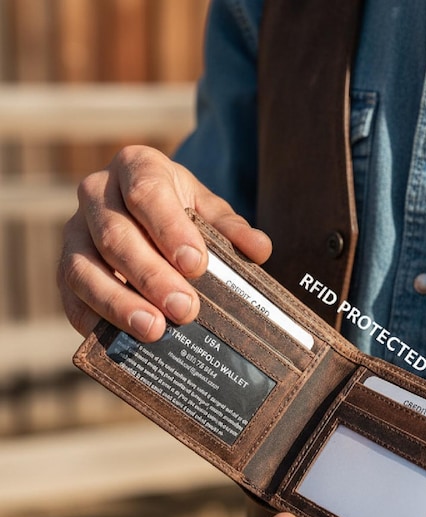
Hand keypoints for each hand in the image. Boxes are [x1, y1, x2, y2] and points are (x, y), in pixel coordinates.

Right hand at [57, 145, 271, 338]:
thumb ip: (231, 229)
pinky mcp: (64, 269)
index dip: (170, 230)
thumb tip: (259, 250)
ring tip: (154, 330)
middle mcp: (96, 193)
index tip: (196, 265)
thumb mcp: (207, 210)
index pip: (147, 193)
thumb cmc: (179, 211)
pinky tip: (121, 339)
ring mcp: (74, 233)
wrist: (142, 211)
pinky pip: (71, 297)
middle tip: (185, 309)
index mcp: (136, 167)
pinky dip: (93, 320)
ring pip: (84, 269)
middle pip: (115, 236)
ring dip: (119, 303)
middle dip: (151, 277)